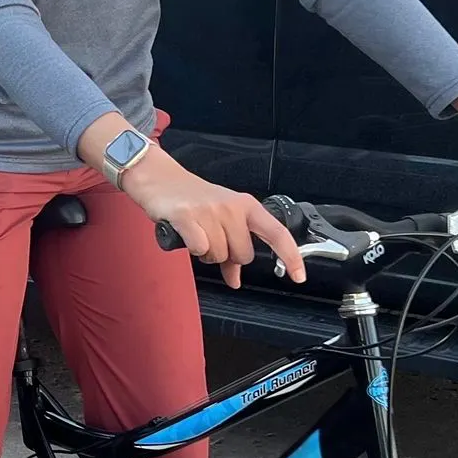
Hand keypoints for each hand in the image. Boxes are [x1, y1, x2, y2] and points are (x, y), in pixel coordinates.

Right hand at [122, 147, 305, 288]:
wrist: (158, 177)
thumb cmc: (191, 198)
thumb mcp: (218, 218)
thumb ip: (231, 249)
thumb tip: (235, 280)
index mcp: (245, 205)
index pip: (276, 233)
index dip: (291, 256)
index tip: (299, 275)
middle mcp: (231, 207)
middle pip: (242, 254)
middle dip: (227, 256)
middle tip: (211, 239)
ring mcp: (209, 210)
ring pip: (219, 255)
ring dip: (206, 253)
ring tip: (196, 234)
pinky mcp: (186, 215)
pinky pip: (199, 248)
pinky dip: (192, 247)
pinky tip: (185, 234)